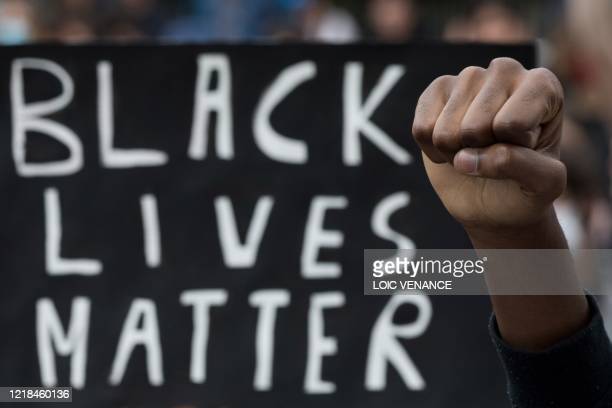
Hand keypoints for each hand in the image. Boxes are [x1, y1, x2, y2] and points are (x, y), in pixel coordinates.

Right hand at [412, 58, 565, 235]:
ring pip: (446, 131)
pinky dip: (433, 151)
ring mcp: (469, 77)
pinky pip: (422, 130)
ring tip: (475, 150)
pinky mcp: (438, 89)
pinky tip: (453, 146)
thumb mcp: (544, 185)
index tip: (526, 149)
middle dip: (480, 154)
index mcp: (543, 85)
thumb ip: (519, 166)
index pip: (511, 124)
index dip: (513, 151)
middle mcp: (506, 71)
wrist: (496, 196)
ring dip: (456, 155)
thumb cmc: (527, 184)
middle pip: (475, 128)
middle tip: (494, 154)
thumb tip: (466, 159)